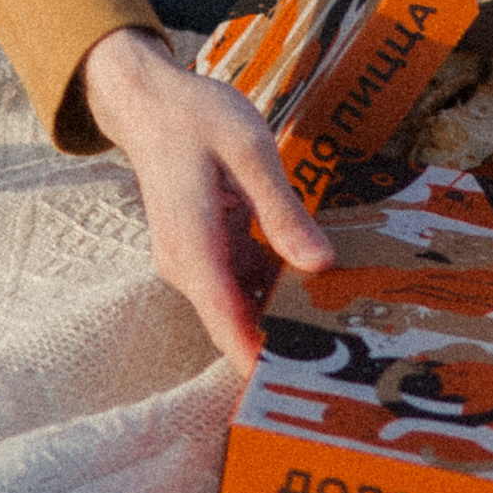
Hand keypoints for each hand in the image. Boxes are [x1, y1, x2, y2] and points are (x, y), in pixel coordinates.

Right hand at [81, 24, 332, 373]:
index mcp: (193, 244)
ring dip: (283, 313)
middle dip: (283, 343)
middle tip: (344, 359)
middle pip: (235, 322)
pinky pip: (240, 282)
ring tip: (343, 325)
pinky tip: (316, 279)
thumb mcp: (251, 152)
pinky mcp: (201, 254)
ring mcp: (191, 262)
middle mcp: (186, 264)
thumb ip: (281, 210)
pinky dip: (274, 284)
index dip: (259, 360)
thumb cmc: (198, 119)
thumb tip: (320, 264)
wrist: (148, 103)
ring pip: (241, 304)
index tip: (295, 389)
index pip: (226, 320)